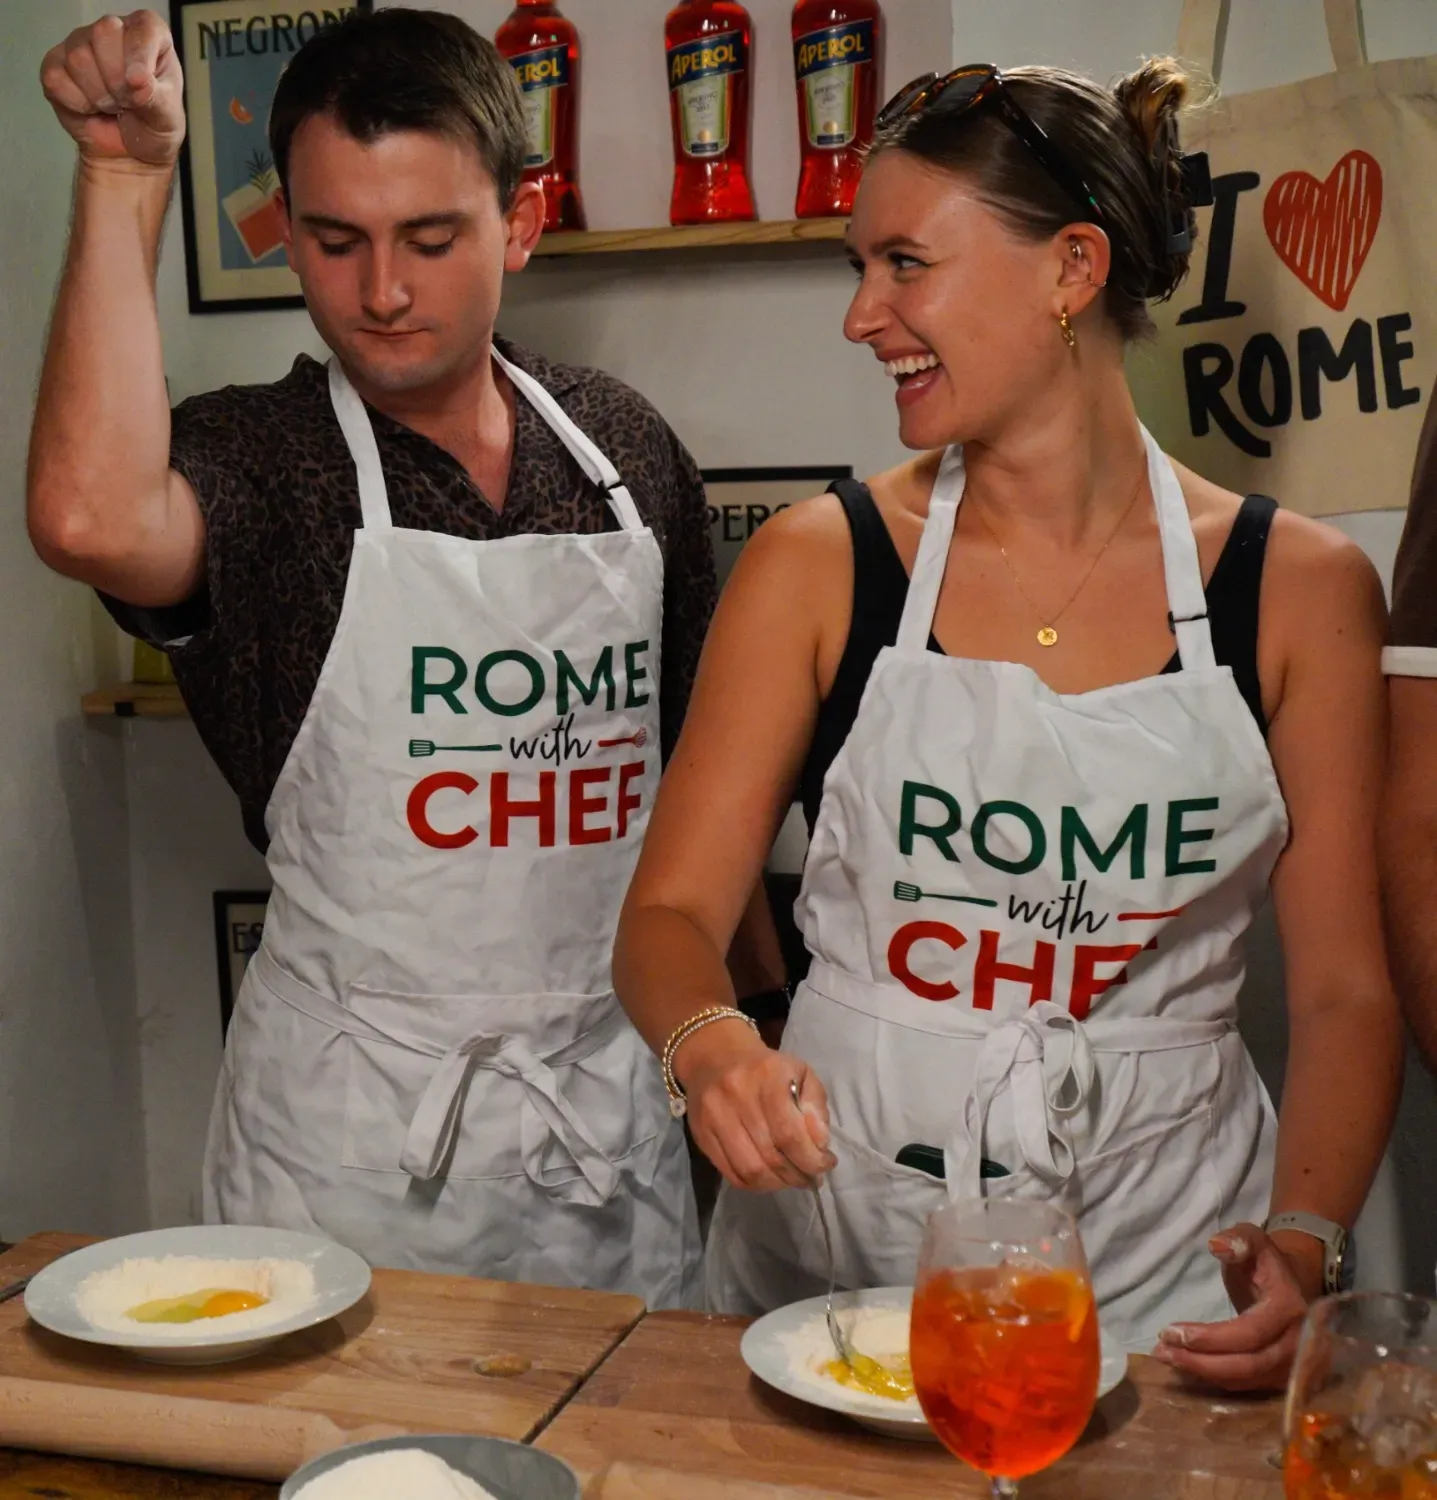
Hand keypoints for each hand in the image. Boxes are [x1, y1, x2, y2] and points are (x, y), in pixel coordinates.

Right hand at [40, 11, 184, 167]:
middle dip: (117, 81)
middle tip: (127, 102)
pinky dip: (77, 103)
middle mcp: (111, 31)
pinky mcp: (55, 65)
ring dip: (98, 96)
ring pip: (78, 58)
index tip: (140, 85)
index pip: (142, 27)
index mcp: (147, 34)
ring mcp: (79, 45)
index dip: (139, 57)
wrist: (128, 154)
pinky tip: (89, 107)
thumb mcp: (168, 118)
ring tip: (112, 106)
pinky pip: (56, 79)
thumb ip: (158, 98)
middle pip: (103, 34)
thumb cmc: (152, 127)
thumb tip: (137, 81)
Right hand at [674, 1021, 836, 1192]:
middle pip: (771, 1155)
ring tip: (792, 1180)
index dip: (811, 1158)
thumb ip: (815, 1106)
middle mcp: (736, 1095)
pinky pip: (731, 1173)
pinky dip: (755, 1184)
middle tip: (811, 1178)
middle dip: (798, 1175)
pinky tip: (770, 1179)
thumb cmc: (767, 1068)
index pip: (790, 1133)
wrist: (715, 1056)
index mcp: (767, 1075)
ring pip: (750, 1170)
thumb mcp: (801, 1073)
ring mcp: (714, 1116)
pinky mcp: (701, 1134)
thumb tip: (820, 1143)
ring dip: (777, 1184)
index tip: (826, 1164)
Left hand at [1153, 1223, 1311, 1390]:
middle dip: (1202, 1361)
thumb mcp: (1254, 1239)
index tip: (1171, 1331)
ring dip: (1203, 1373)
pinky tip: (1186, 1366)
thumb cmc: (1265, 1263)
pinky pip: (1246, 1385)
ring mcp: (1293, 1365)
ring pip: (1246, 1379)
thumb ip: (1239, 1238)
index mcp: (1290, 1308)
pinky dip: (1215, 1378)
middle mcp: (1299, 1344)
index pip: (1250, 1333)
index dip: (1211, 1338)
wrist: (1293, 1284)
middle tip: (1161, 1350)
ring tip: (1166, 1357)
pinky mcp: (1281, 1377)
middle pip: (1249, 1365)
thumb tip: (1217, 1245)